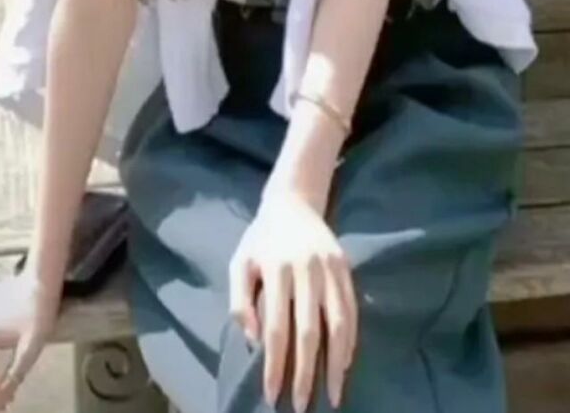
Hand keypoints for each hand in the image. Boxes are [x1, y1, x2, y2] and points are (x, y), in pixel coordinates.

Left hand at [229, 189, 357, 410]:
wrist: (293, 201)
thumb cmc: (261, 239)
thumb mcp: (240, 263)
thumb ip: (241, 301)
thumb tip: (255, 341)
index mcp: (276, 268)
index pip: (276, 327)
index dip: (275, 364)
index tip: (272, 394)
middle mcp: (306, 269)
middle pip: (309, 331)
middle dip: (306, 373)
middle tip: (303, 405)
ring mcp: (330, 267)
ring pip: (338, 323)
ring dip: (336, 363)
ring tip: (333, 394)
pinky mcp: (346, 266)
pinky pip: (352, 309)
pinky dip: (351, 340)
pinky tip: (345, 362)